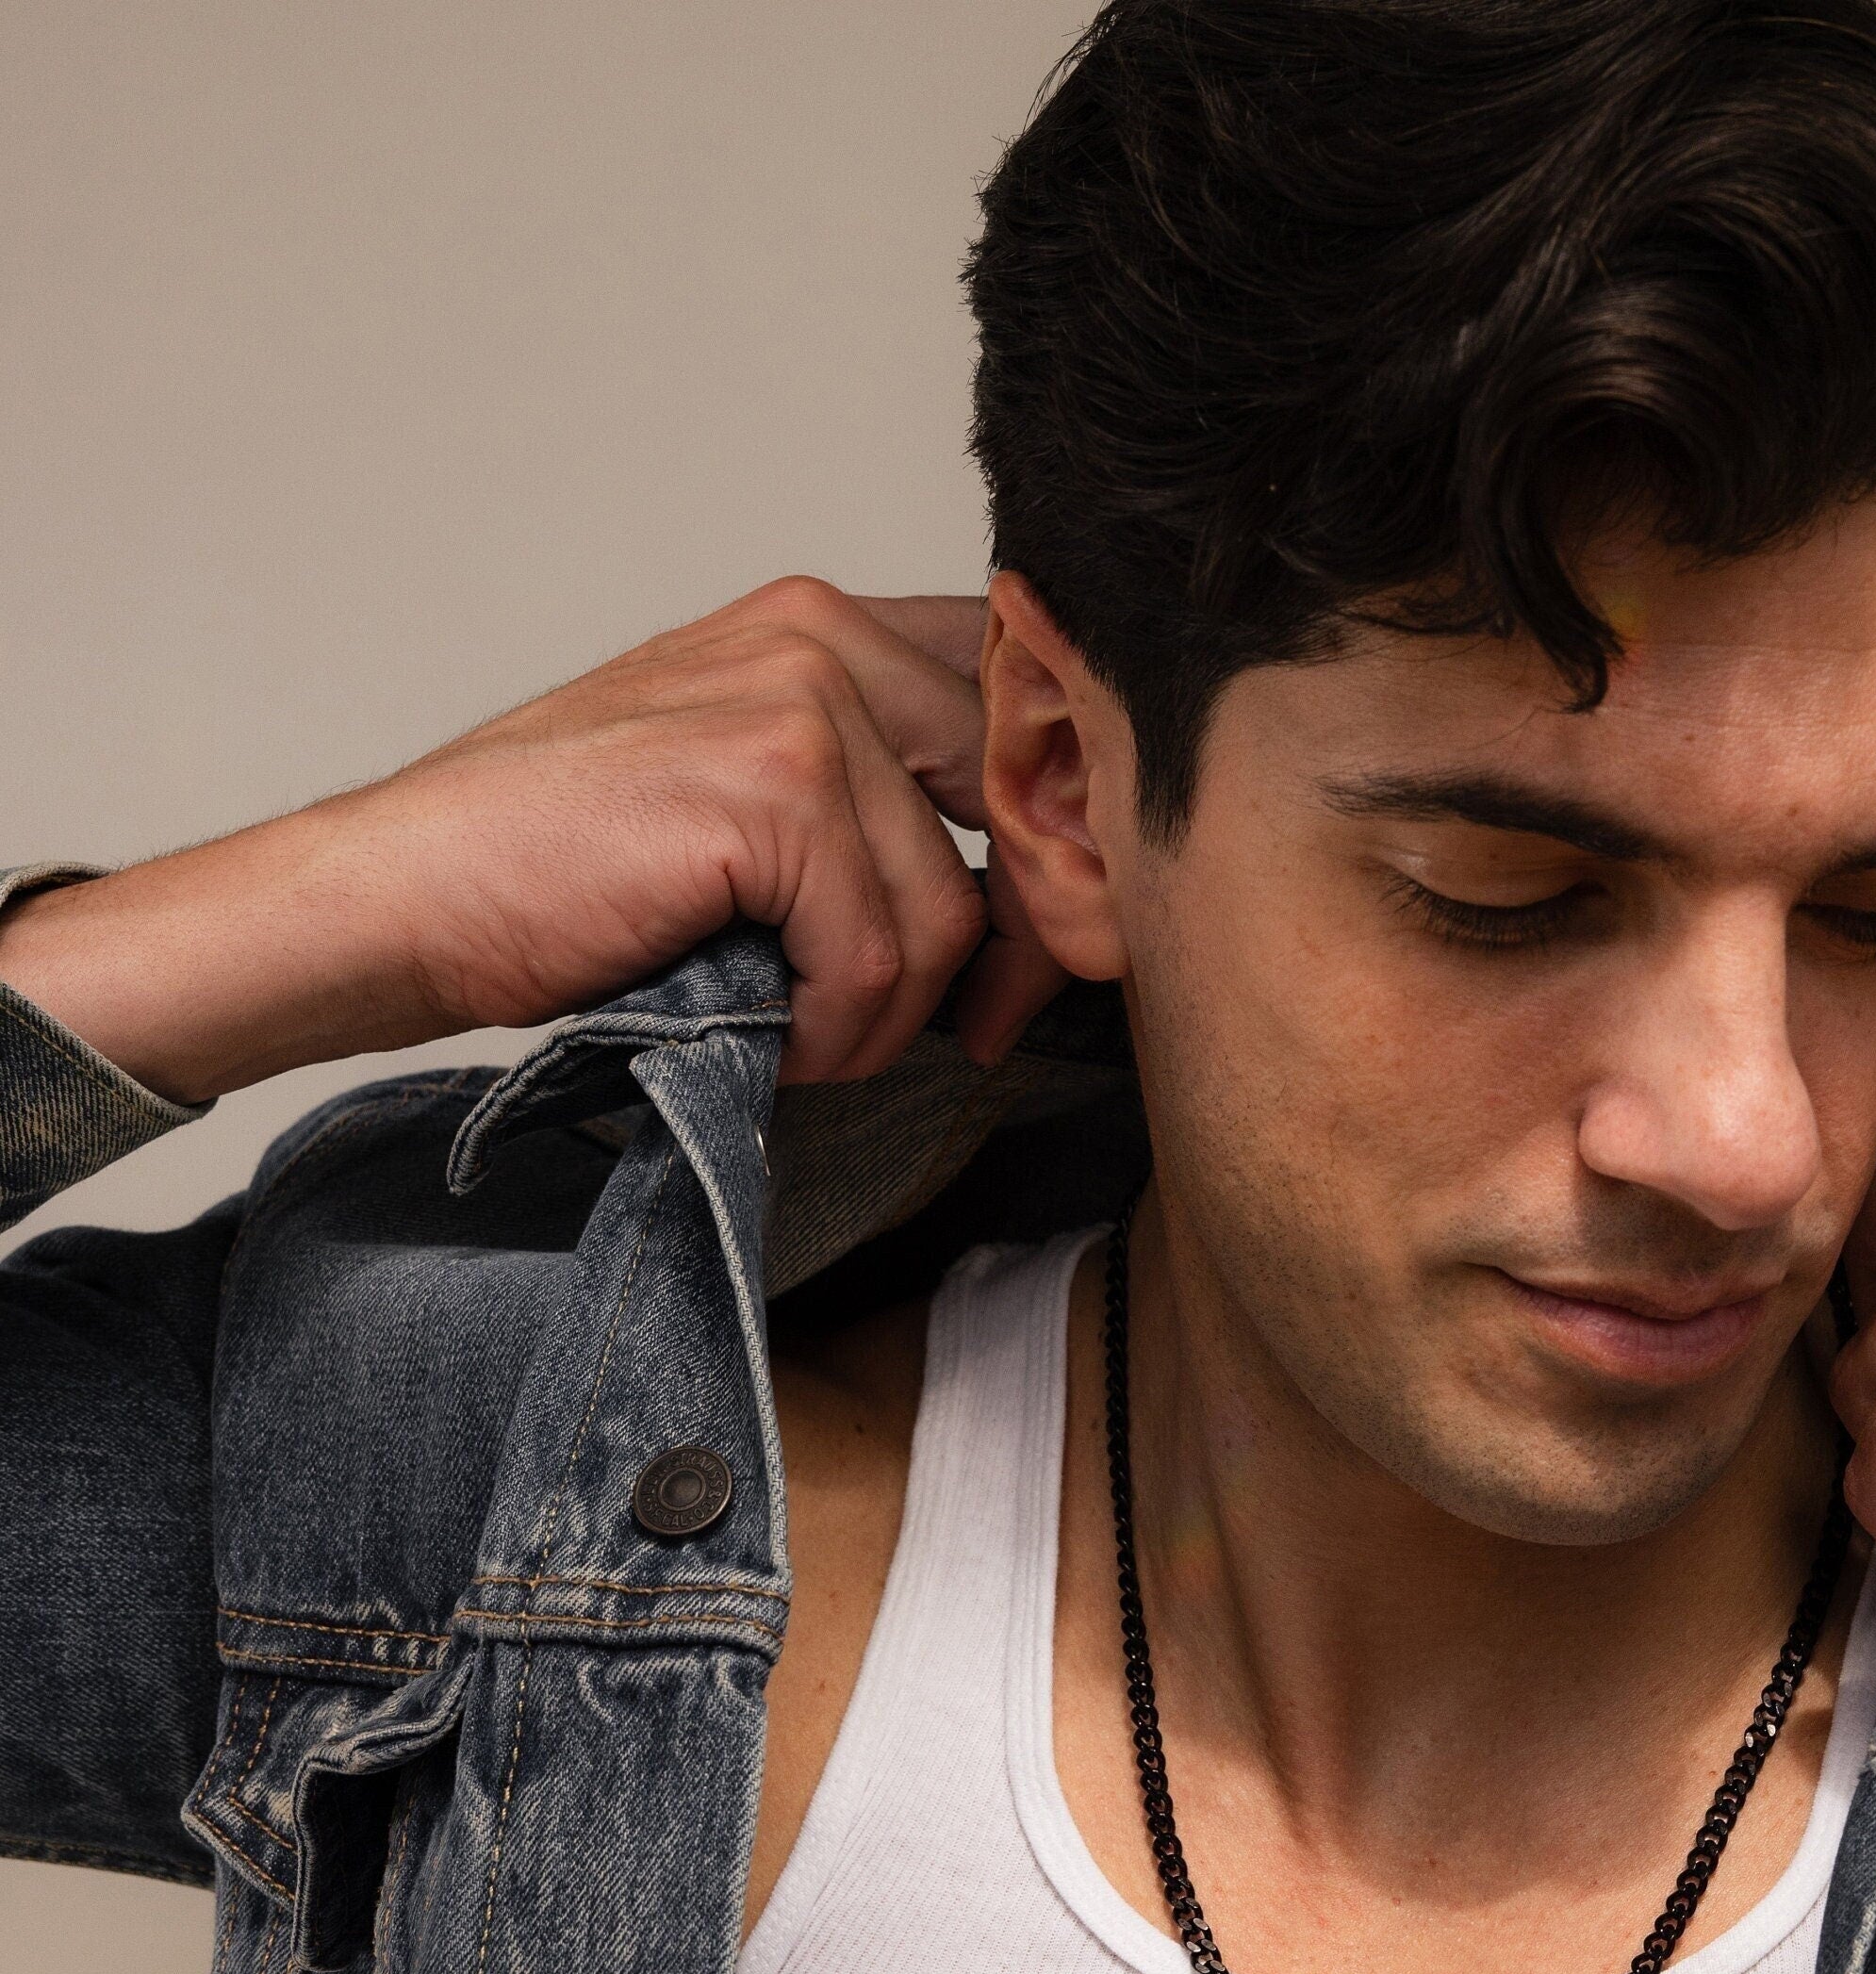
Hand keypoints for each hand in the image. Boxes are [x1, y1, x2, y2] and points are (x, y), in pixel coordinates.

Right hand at [0, 577, 1065, 1100]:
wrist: (409, 898)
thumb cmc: (568, 870)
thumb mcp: (748, 800)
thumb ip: (876, 797)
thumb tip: (1036, 886)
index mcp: (827, 626)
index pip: (1021, 711)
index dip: (1054, 837)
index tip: (1042, 943)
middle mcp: (825, 638)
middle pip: (1021, 808)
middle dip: (1019, 939)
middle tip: (980, 1026)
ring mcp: (803, 703)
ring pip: (954, 905)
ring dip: (895, 1010)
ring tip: (811, 1032)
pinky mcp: (775, 786)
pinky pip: (881, 955)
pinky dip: (838, 1029)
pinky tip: (773, 1034)